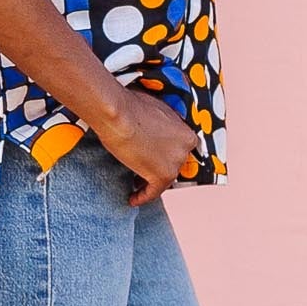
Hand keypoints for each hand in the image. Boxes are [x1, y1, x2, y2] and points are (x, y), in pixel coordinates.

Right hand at [94, 85, 199, 206]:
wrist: (119, 114)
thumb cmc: (131, 107)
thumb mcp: (157, 111)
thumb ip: (164, 125)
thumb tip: (157, 131)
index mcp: (187, 134)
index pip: (179, 151)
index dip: (166, 156)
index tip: (156, 159)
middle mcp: (185, 150)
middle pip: (172, 165)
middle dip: (158, 168)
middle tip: (144, 171)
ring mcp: (175, 164)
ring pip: (163, 179)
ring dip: (149, 183)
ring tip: (136, 185)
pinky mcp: (162, 176)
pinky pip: (153, 192)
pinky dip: (142, 197)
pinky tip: (132, 198)